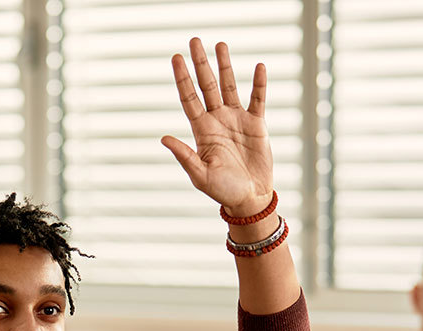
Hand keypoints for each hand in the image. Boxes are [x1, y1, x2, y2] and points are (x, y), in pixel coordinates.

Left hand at [162, 38, 274, 217]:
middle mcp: (217, 120)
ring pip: (230, 86)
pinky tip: (259, 66)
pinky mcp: (256, 124)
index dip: (182, 78)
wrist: (249, 198)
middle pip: (207, 86)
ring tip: (220, 44)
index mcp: (201, 130)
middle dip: (201, 63)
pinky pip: (257, 99)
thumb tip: (163, 138)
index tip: (176, 58)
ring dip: (225, 66)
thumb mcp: (200, 175)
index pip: (189, 98)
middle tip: (194, 41)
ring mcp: (236, 120)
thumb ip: (184, 155)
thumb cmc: (222, 190)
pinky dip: (259, 84)